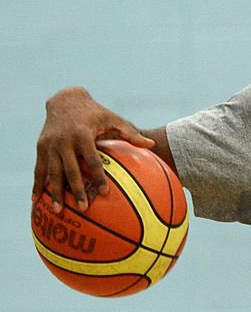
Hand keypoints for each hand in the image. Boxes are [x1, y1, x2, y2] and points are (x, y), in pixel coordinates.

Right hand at [33, 87, 154, 212]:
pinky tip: (37, 201)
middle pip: (70, 170)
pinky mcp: (40, 147)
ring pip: (52, 172)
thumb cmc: (95, 113)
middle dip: (76, 190)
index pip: (92, 160)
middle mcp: (63, 141)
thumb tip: (152, 144)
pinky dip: (37, 184)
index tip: (104, 193)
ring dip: (54, 192)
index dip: (98, 176)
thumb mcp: (113, 119)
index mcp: (82, 135)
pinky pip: (39, 169)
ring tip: (59, 211)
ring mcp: (49, 145)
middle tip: (83, 208)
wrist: (65, 100)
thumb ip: (131, 134)